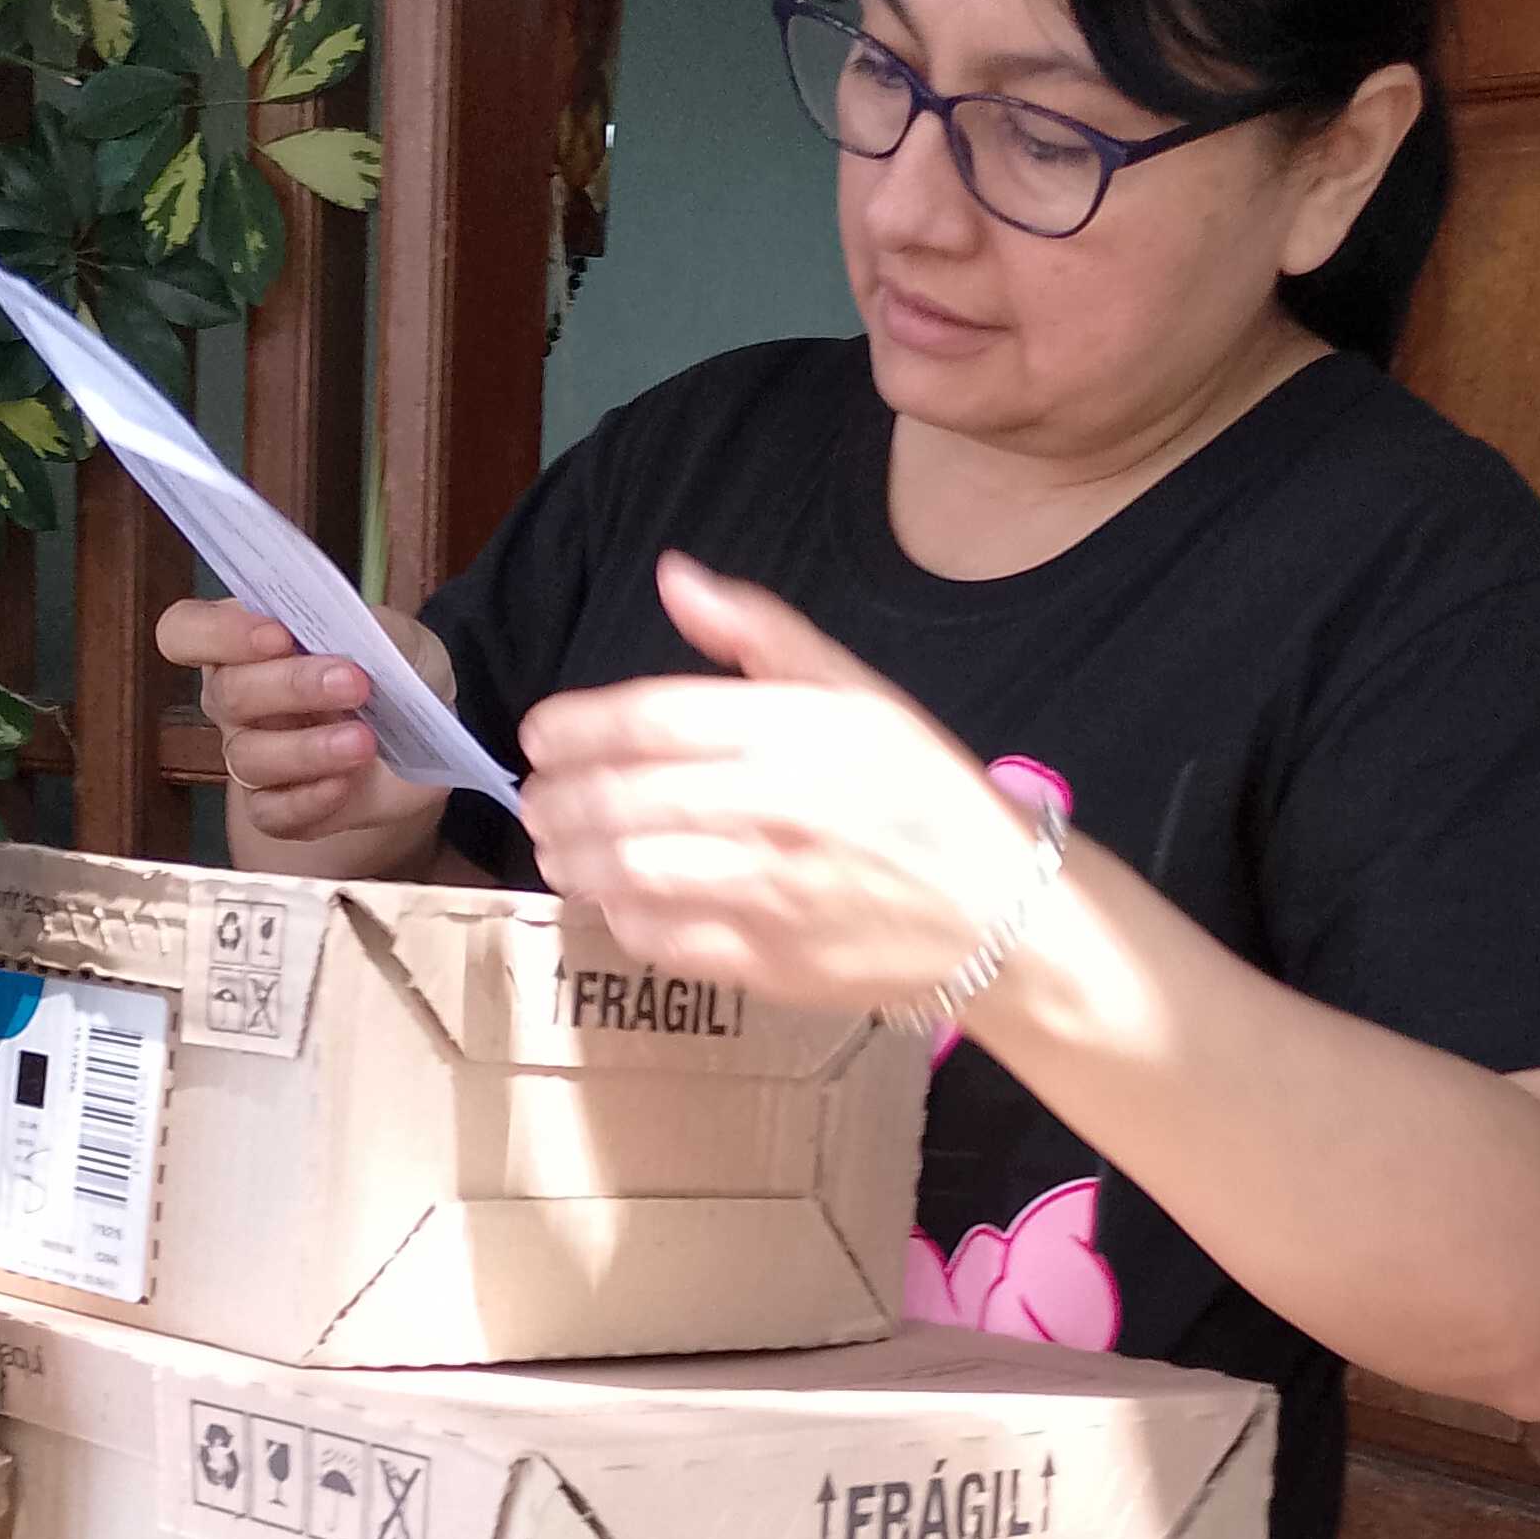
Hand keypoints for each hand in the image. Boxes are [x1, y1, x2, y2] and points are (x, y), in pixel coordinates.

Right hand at [157, 592, 461, 868]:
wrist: (426, 739)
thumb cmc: (394, 672)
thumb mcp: (397, 636)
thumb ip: (371, 628)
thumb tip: (346, 636)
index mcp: (245, 643)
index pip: (186, 630)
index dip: (219, 632)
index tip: (279, 634)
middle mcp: (235, 700)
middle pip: (227, 693)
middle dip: (290, 685)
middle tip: (354, 682)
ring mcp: (252, 758)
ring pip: (248, 758)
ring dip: (308, 748)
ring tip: (364, 740)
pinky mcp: (278, 810)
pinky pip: (271, 814)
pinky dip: (308, 801)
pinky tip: (346, 785)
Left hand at [518, 555, 1041, 1008]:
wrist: (1002, 915)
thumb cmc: (928, 796)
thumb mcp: (859, 692)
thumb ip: (759, 633)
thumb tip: (673, 576)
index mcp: (796, 730)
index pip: (648, 718)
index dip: (574, 726)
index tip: (541, 734)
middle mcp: (775, 808)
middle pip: (621, 798)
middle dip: (557, 799)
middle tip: (537, 800)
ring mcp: (767, 892)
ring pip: (627, 872)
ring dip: (572, 859)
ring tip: (557, 849)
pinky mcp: (765, 962)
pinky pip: (661, 939)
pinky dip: (620, 917)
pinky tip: (613, 901)